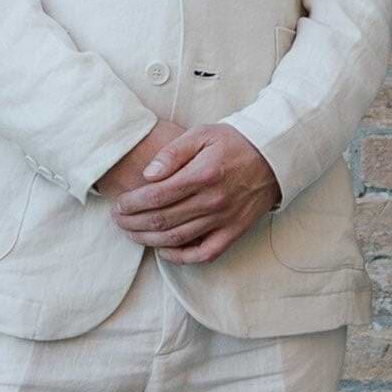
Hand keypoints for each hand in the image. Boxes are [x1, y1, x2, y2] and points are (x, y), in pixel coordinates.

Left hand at [99, 123, 284, 262]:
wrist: (274, 157)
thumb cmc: (234, 143)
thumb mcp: (202, 134)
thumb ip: (172, 152)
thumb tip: (148, 175)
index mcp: (203, 175)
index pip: (156, 196)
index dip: (132, 203)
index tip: (119, 203)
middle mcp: (213, 201)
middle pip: (162, 220)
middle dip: (132, 222)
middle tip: (118, 219)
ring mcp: (224, 220)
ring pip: (177, 239)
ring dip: (148, 239)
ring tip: (131, 233)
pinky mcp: (234, 232)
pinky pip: (204, 253)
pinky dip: (181, 257)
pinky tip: (164, 251)